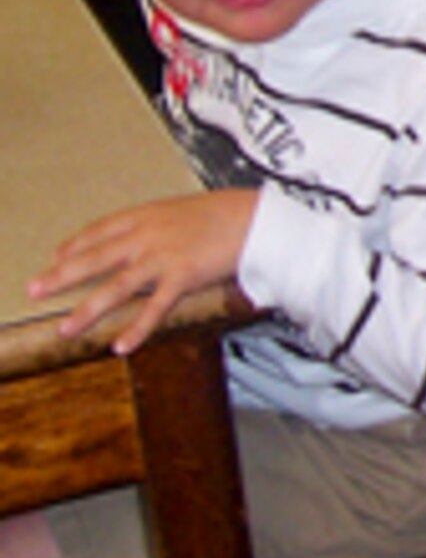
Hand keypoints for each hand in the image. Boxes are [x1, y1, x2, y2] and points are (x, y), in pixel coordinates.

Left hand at [29, 189, 256, 353]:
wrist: (258, 217)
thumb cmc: (228, 212)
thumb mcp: (184, 211)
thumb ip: (160, 225)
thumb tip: (143, 240)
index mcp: (147, 215)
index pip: (100, 230)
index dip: (74, 245)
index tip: (56, 256)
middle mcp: (148, 235)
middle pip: (95, 258)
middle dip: (61, 276)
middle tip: (35, 289)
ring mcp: (164, 256)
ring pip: (116, 287)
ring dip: (88, 310)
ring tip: (66, 330)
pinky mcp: (184, 277)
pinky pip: (154, 307)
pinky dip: (137, 328)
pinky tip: (122, 346)